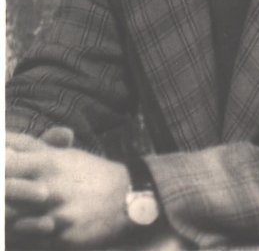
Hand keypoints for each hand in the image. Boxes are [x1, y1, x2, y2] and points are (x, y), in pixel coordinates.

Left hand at [6, 131, 132, 247]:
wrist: (126, 197)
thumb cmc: (89, 174)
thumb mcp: (65, 156)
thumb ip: (34, 147)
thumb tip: (3, 139)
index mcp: (50, 162)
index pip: (8, 163)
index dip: (0, 166)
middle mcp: (51, 187)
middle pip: (6, 190)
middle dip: (2, 191)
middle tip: (4, 193)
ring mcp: (56, 215)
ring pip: (12, 221)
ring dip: (8, 217)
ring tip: (9, 211)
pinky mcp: (62, 238)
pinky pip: (30, 242)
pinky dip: (23, 236)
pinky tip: (25, 230)